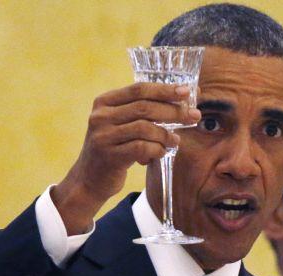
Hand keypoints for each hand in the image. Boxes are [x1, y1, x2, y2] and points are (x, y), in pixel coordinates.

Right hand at [53, 83, 200, 234]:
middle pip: (145, 107)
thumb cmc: (113, 150)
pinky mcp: (109, 156)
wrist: (89, 180)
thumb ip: (141, 113)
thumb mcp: (120, 125)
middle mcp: (101, 116)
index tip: (187, 92)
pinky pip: (142, 148)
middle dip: (173, 110)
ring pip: (145, 128)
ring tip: (175, 141)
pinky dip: (157, 150)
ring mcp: (103, 136)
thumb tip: (181, 101)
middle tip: (193, 116)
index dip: (165, 89)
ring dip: (166, 134)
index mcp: (104, 102)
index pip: (139, 89)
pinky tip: (161, 153)